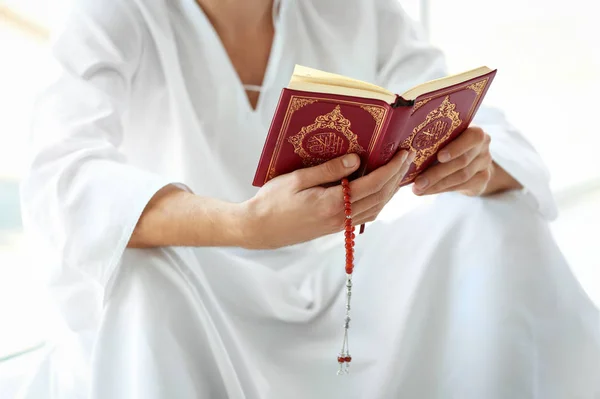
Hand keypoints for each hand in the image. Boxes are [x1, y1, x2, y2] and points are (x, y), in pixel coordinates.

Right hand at [241, 150, 414, 248]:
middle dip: (397, 176)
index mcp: (332, 203)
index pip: (373, 184)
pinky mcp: (335, 228)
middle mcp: (340, 218)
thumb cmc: (273, 201)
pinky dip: (378, 201)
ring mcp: (339, 225)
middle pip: (380, 197)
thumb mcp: (297, 179)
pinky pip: (365, 215)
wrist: (260, 229)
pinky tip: (379, 189)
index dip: (392, 168)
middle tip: (408, 155)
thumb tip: (357, 160)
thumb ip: (329, 170)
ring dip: (391, 189)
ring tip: (398, 170)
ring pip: (376, 208)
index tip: (403, 152)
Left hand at [412, 126, 493, 196]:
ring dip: (437, 184)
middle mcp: (483, 146)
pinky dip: (442, 189)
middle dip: (437, 173)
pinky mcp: (483, 179)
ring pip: (461, 176)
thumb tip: (406, 150)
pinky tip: (428, 191)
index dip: (456, 148)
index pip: (472, 137)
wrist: (472, 162)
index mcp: (474, 131)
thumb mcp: (445, 138)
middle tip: (417, 182)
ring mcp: (485, 163)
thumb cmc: (450, 145)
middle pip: (461, 161)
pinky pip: (462, 186)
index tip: (439, 157)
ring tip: (418, 189)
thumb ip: (435, 140)